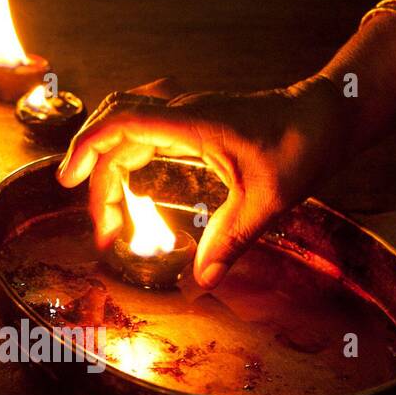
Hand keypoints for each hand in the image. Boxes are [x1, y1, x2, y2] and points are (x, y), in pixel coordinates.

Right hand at [56, 74, 352, 287]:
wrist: (326, 115)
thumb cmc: (302, 146)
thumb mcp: (268, 200)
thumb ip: (231, 240)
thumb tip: (202, 282)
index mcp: (194, 124)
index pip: (121, 123)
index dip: (87, 148)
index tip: (69, 182)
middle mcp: (182, 112)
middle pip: (114, 132)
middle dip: (97, 178)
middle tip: (106, 231)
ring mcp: (185, 113)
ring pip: (123, 127)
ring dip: (107, 164)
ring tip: (107, 211)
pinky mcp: (191, 121)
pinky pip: (140, 127)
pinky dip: (122, 152)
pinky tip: (127, 181)